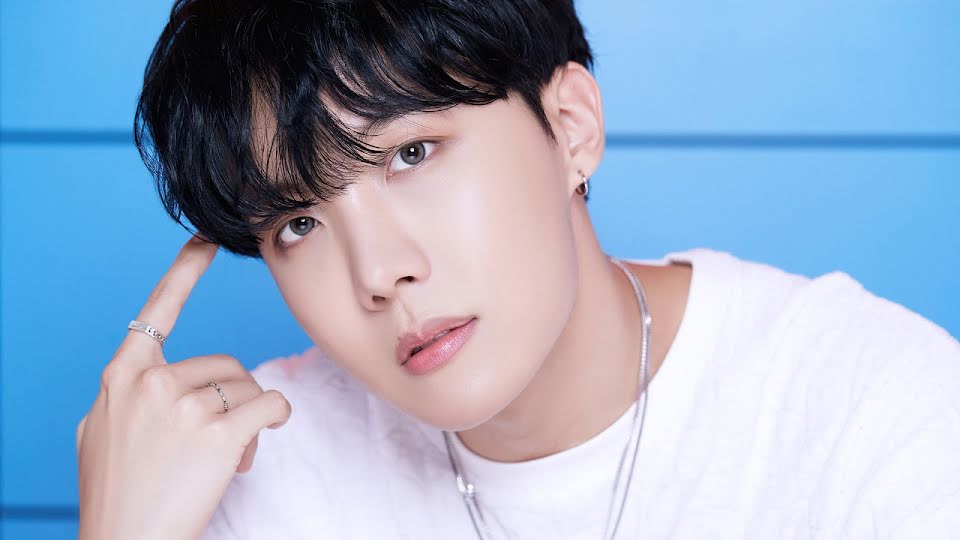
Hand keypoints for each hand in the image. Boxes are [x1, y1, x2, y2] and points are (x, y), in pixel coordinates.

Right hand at [76, 235, 292, 539]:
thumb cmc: (116, 493)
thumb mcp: (101, 432)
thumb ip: (129, 395)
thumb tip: (153, 377)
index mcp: (122, 377)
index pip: (158, 310)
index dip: (185, 271)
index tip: (207, 238)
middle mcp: (151, 382)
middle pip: (224, 364)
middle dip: (231, 400)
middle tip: (218, 441)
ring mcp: (183, 406)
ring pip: (246, 387)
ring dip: (247, 422)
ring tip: (226, 457)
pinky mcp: (218, 432)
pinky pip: (269, 405)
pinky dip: (275, 417)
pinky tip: (260, 441)